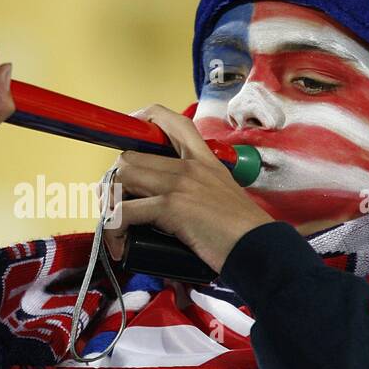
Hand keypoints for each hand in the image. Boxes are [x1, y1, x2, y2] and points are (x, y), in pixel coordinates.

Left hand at [102, 104, 273, 272]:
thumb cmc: (242, 231)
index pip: (170, 121)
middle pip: (130, 156)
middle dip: (115, 182)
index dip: (142, 120)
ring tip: (114, 227)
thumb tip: (169, 207)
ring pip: (122, 177)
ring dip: (110, 204)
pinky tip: (120, 244)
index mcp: (204, 159)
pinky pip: (125, 211)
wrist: (259, 248)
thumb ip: (199, 190)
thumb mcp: (223, 195)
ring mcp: (180, 183)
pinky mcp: (172, 206)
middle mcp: (189, 165)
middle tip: (115, 206)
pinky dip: (115, 229)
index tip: (127, 139)